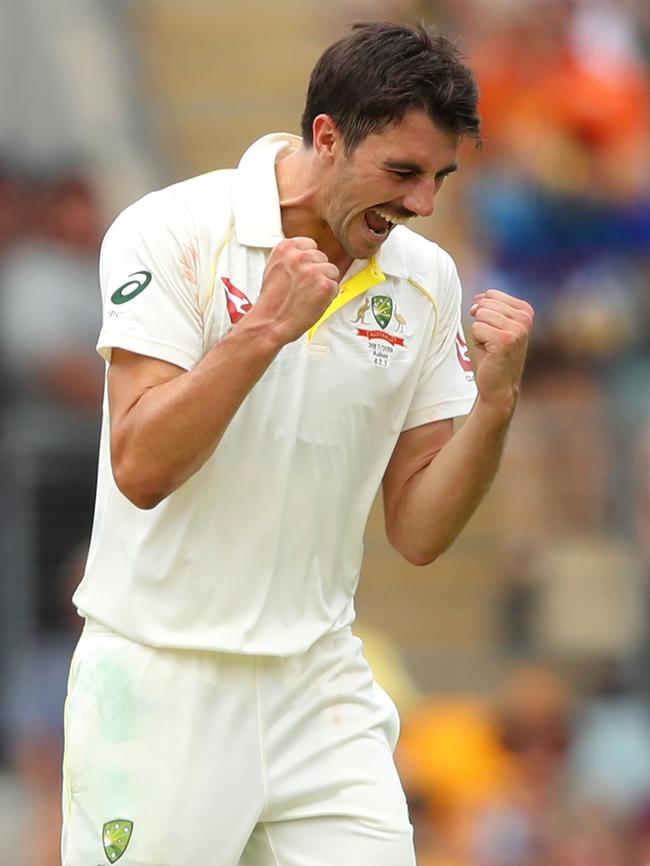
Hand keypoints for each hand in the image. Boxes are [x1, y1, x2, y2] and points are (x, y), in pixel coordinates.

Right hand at [252, 237, 338, 343]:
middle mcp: (300, 256)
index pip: (310, 244)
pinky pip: (335, 287)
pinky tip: (313, 302)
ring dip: (324, 283)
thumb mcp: (274, 268)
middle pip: (322, 257)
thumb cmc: (272, 302)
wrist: (271, 323)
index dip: (309, 260)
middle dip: (317, 272)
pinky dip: (328, 297)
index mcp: (285, 248)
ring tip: (307, 295)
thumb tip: (306, 256)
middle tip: (304, 287)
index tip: (304, 270)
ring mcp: (314, 270)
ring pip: (332, 271)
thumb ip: (291, 259)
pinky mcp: (325, 285)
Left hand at [469, 289, 533, 415]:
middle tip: (491, 341)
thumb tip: (476, 302)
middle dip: (481, 322)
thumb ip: (488, 307)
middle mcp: (524, 317)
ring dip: (479, 333)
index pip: (490, 294)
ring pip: (480, 314)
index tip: (493, 331)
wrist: (500, 386)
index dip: (483, 313)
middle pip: (484, 303)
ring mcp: (517, 328)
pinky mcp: (505, 340)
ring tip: (490, 347)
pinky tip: (489, 352)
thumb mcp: (494, 325)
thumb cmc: (493, 356)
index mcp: (525, 310)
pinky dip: (476, 341)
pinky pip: (476, 327)